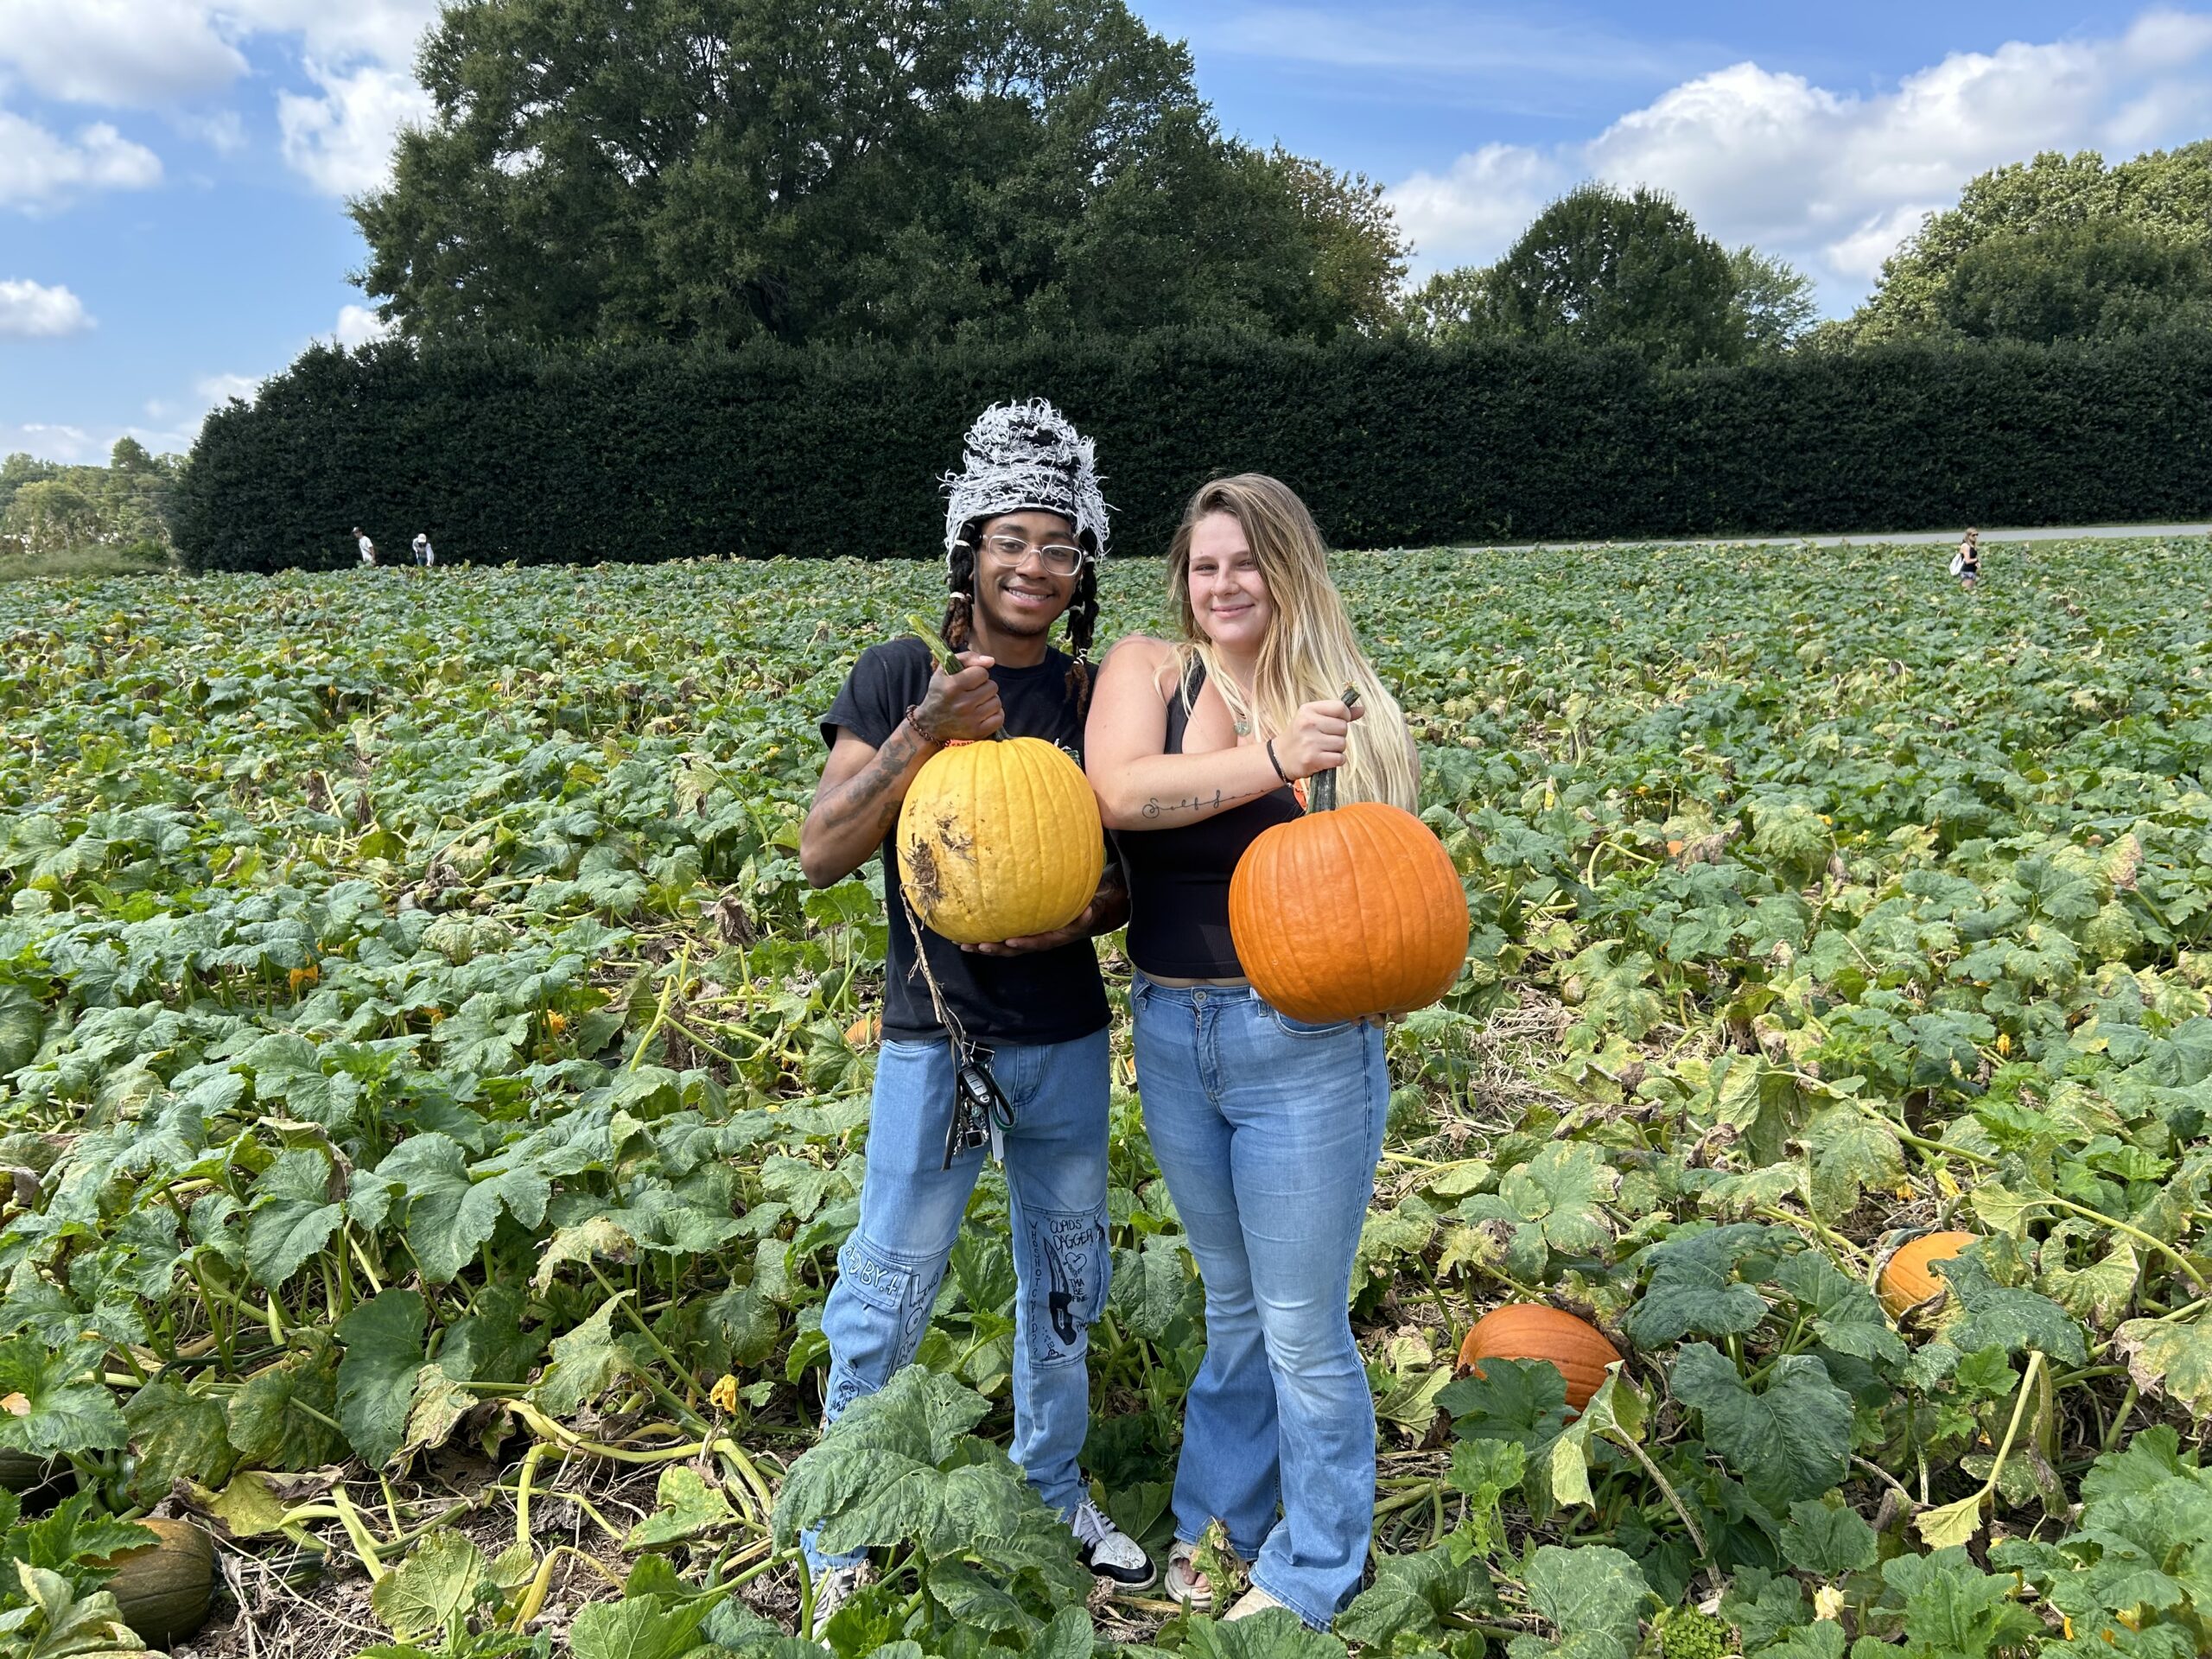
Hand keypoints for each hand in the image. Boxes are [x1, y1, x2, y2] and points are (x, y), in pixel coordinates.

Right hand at [912, 651, 1002, 742]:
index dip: (977, 674)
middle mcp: (962, 704)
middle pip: (992, 687)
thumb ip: (968, 658)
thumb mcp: (945, 669)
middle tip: (972, 692)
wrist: (930, 723)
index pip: (982, 673)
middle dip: (984, 687)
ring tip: (976, 703)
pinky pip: (999, 718)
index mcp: (953, 686)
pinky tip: (983, 713)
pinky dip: (994, 714)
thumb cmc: (941, 691)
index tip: (968, 680)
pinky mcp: (977, 732)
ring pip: (997, 702)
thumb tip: (991, 661)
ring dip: (989, 700)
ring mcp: (970, 720)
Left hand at [963, 898, 1099, 955]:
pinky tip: (963, 931)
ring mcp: (1024, 939)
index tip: (1010, 942)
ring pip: (1001, 946)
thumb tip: (1088, 910)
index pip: (1036, 943)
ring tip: (961, 943)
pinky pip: (998, 936)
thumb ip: (1086, 915)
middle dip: (994, 949)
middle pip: (1012, 950)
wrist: (1080, 919)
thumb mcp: (1087, 914)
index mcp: (1050, 939)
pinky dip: (982, 936)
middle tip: (978, 946)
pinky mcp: (1017, 933)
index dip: (1023, 944)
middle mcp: (1035, 942)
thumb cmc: (1082, 914)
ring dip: (981, 946)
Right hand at [1274, 697, 1363, 779]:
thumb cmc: (1300, 736)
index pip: (1340, 707)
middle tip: (1325, 739)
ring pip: (1342, 744)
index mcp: (1308, 710)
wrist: (1280, 758)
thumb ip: (1337, 713)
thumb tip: (1362, 709)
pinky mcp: (1312, 759)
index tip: (1338, 722)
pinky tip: (1325, 759)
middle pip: (1343, 727)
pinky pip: (1339, 758)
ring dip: (1337, 749)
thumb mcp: (1313, 718)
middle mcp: (1308, 724)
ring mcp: (1310, 742)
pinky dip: (1336, 761)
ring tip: (1323, 749)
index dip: (1345, 716)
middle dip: (1339, 735)